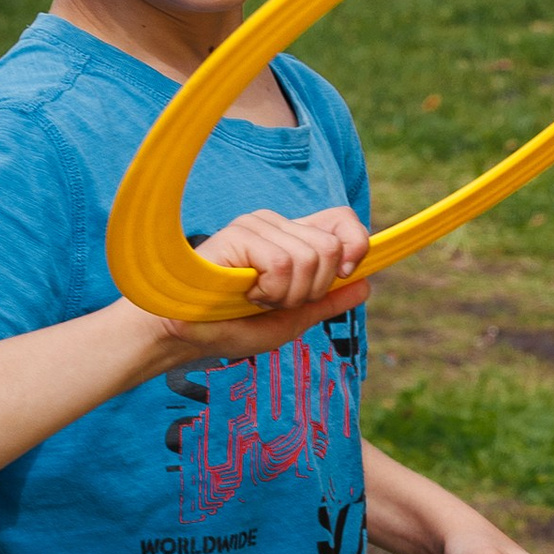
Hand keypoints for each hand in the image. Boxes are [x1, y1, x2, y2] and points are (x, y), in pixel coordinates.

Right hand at [152, 204, 373, 366]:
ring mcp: (259, 225)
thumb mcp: (291, 319)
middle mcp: (279, 226)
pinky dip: (270, 291)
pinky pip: (282, 264)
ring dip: (287, 295)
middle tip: (275, 300)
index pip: (341, 220)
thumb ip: (326, 303)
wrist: (187, 333)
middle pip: (332, 248)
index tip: (345, 275)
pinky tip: (245, 292)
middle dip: (311, 291)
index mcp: (293, 240)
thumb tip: (366, 285)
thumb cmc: (231, 325)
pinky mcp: (241, 233)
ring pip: (310, 258)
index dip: (356, 244)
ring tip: (256, 298)